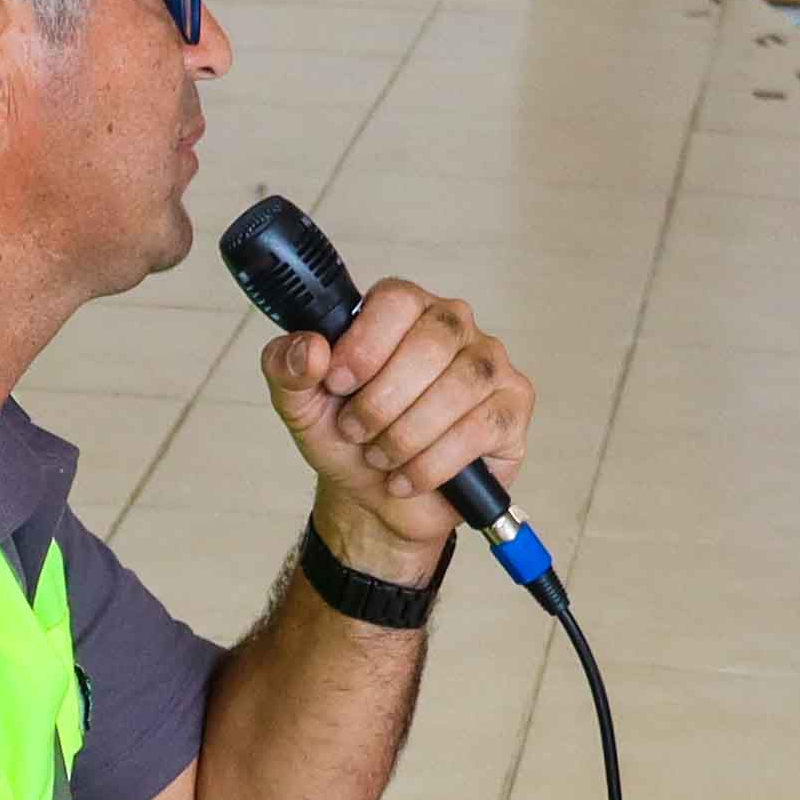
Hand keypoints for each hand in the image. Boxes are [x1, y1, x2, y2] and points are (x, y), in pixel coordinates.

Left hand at [264, 279, 534, 578]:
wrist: (375, 499)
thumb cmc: (349, 440)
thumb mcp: (302, 407)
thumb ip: (287, 368)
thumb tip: (308, 347)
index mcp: (403, 310)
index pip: (396, 300)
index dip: (364, 346)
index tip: (337, 385)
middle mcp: (453, 326)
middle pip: (431, 343)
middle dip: (382, 401)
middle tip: (355, 431)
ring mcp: (490, 364)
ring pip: (459, 386)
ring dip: (407, 435)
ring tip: (381, 457)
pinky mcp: (512, 407)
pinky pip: (481, 427)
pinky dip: (434, 463)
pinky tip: (410, 477)